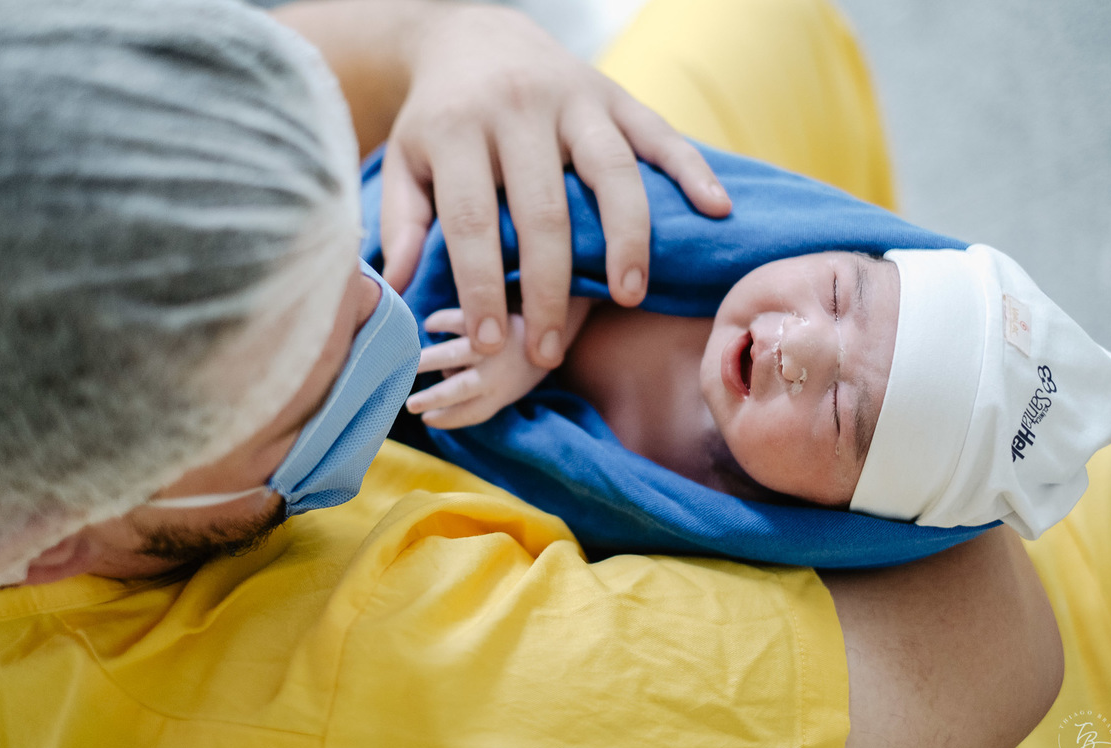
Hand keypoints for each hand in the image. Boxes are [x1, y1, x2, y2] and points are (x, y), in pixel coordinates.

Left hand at [381, 4, 730, 368]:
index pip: (473, 221)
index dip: (481, 288)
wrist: (476, 34)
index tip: (489, 343)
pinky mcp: (616, 94)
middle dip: (549, 289)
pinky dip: (692, 169)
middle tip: (549, 350)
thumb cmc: (439, 117)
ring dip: (626, 239)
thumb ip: (402, 223)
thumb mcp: (404, 162)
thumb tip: (396, 292)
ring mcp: (575, 98)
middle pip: (545, 210)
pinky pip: (661, 132)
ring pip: (611, 172)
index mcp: (459, 128)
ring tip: (628, 296)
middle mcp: (519, 109)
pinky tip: (714, 208)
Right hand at [405, 309, 549, 428]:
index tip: (426, 419)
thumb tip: (444, 378)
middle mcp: (495, 373)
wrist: (555, 328)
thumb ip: (479, 389)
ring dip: (430, 361)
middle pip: (459, 391)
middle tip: (409, 405)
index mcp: (500, 394)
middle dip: (434, 399)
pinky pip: (460, 320)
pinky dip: (441, 321)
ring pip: (455, 354)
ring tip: (408, 364)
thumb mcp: (509, 386)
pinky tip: (429, 326)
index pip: (470, 413)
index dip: (447, 419)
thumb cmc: (523, 363)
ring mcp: (491, 345)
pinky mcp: (489, 319)